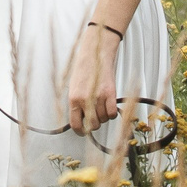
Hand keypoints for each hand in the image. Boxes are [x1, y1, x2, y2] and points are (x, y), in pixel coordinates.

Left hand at [64, 22, 122, 136]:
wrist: (95, 55)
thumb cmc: (83, 71)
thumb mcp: (74, 89)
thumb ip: (76, 105)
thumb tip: (80, 121)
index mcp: (73, 99)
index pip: (76, 125)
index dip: (81, 131)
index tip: (84, 132)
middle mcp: (85, 100)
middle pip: (92, 125)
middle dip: (95, 124)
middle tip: (96, 116)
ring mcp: (98, 97)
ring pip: (104, 119)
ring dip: (104, 117)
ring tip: (102, 106)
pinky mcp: (110, 93)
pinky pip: (112, 113)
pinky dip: (112, 113)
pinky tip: (110, 106)